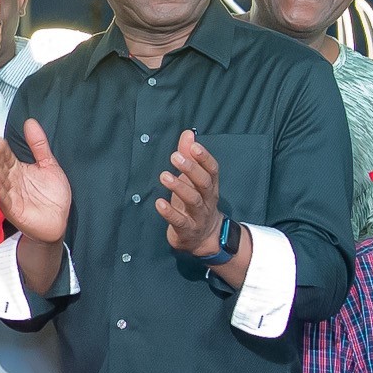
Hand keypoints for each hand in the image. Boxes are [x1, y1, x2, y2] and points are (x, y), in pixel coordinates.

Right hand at [0, 119, 71, 243]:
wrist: (59, 221)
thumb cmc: (52, 195)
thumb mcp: (49, 165)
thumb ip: (39, 145)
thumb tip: (30, 122)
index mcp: (18, 169)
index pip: (7, 156)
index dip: (3, 148)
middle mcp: (12, 181)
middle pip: (1, 166)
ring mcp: (10, 195)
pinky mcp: (12, 209)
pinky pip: (3, 198)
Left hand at [157, 130, 223, 255]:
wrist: (204, 238)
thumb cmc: (195, 203)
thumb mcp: (192, 180)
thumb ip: (189, 157)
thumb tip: (188, 133)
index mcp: (210, 186)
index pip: (212, 170)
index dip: (204, 158)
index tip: (193, 146)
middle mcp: (207, 199)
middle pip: (204, 183)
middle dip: (191, 169)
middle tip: (174, 157)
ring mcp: (198, 215)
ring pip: (193, 200)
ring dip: (179, 188)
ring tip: (164, 176)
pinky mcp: (187, 229)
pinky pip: (180, 221)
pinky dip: (169, 212)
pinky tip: (159, 203)